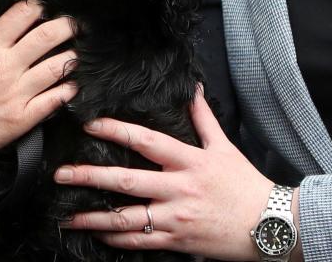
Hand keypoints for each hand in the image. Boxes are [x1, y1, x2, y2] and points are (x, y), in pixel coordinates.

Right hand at [0, 0, 76, 180]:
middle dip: (68, 25)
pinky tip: (74, 84)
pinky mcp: (23, 117)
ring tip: (79, 55)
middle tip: (76, 26)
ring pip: (59, 65)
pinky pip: (57, 98)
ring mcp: (16, 92)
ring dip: (74, 57)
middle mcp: (5, 66)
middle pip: (48, 35)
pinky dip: (70, 88)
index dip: (41, 6)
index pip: (21, 14)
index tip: (50, 7)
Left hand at [54, 88, 276, 260]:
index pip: (146, 141)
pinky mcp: (178, 241)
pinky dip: (116, 238)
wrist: (270, 225)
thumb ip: (203, 119)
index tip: (89, 124)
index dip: (116, 130)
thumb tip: (192, 89)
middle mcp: (179, 189)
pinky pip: (140, 242)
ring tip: (68, 214)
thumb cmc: (246, 185)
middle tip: (60, 174)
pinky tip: (98, 233)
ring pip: (126, 218)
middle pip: (126, 181)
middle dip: (89, 176)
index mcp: (190, 161)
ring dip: (93, 216)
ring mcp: (176, 218)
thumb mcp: (225, 147)